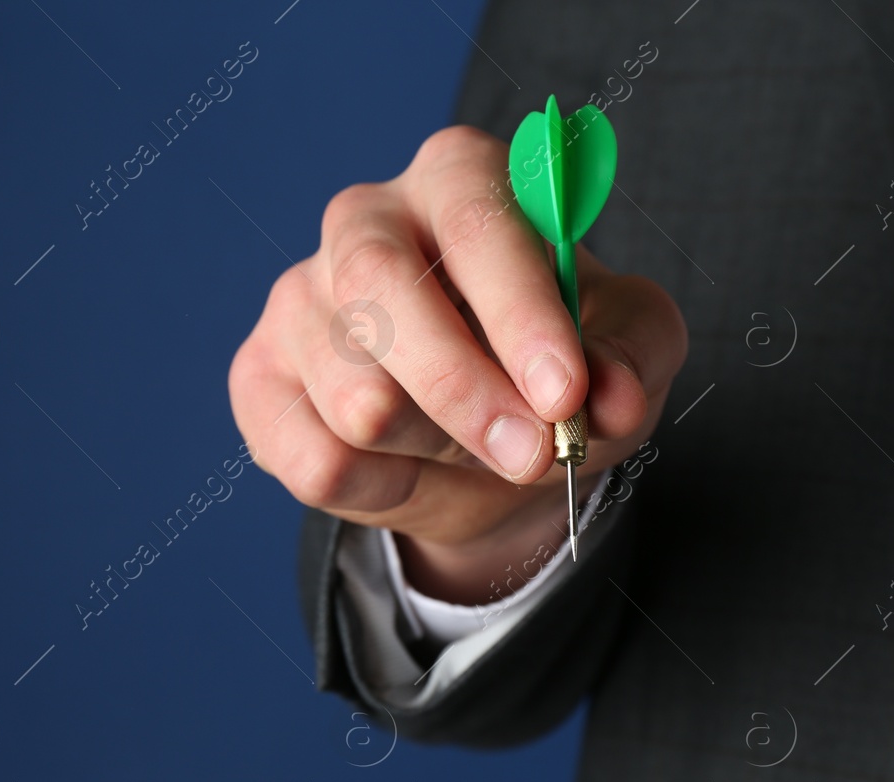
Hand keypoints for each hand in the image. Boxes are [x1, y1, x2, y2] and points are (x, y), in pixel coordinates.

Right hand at [228, 125, 686, 601]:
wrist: (488, 446)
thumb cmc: (556, 367)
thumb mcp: (626, 352)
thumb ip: (633, 360)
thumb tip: (612, 398)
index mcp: (459, 179)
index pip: (476, 223)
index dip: (521, 312)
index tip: (565, 394)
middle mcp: (364, 220)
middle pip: (383, 295)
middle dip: (467, 392)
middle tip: (535, 453)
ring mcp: (298, 299)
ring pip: (358, 400)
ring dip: (441, 451)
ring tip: (479, 447)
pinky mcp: (260, 380)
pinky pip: (319, 461)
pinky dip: (387, 490)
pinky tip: (413, 468)